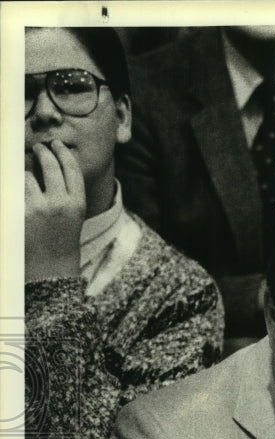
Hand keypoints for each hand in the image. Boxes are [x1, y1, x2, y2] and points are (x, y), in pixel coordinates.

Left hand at [25, 139, 84, 282]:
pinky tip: (20, 198)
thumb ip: (65, 194)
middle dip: (42, 152)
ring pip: (26, 175)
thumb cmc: (61, 245)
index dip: (62, 152)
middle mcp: (59, 204)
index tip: (55, 145)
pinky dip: (15, 191)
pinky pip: (13, 190)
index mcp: (77, 205)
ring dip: (24, 176)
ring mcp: (38, 208)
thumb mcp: (73, 219)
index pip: (71, 169)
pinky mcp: (19, 214)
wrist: (50, 273)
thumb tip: (45, 165)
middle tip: (38, 149)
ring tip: (27, 185)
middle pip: (49, 165)